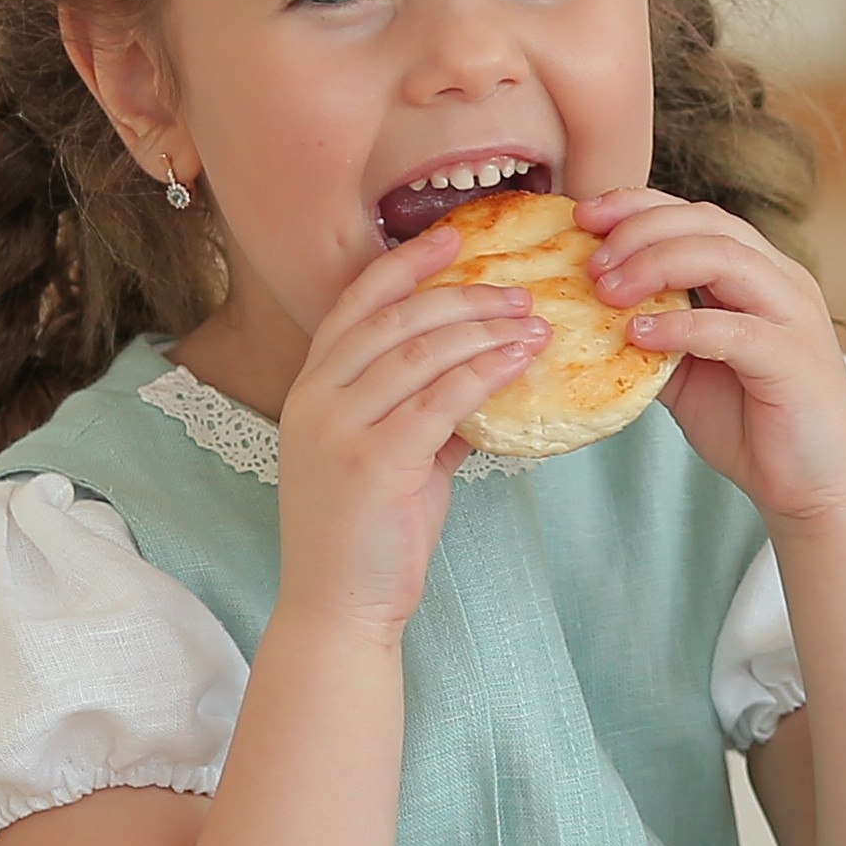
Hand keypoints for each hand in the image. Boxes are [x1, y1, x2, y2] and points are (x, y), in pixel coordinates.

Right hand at [266, 225, 539, 642]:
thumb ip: (425, 412)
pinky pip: (439, 400)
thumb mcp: (393, 457)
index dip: (404, 266)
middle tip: (517, 289)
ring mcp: (338, 430)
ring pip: (418, 353)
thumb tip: (483, 375)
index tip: (452, 237)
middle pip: (393, 321)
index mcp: (311, 389)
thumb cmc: (369, 534)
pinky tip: (521, 360)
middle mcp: (315, 400)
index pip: (355, 306)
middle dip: (460, 294)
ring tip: (533, 321)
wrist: (338, 607)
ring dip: (482, 329)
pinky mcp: (373, 464)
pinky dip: (484, 372)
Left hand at [583, 189, 845, 530]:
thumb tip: (587, 313)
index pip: (698, 216)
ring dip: (657, 264)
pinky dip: (681, 325)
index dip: (639, 205)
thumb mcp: (686, 372)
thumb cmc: (752, 427)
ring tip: (608, 290)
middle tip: (591, 261)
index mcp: (760, 274)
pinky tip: (638, 335)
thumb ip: (652, 335)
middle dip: (641, 229)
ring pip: (725, 257)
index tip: (584, 216)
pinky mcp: (795, 359)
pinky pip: (733, 327)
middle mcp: (783, 281)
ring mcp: (795, 316)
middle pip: (709, 223)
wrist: (811, 488)